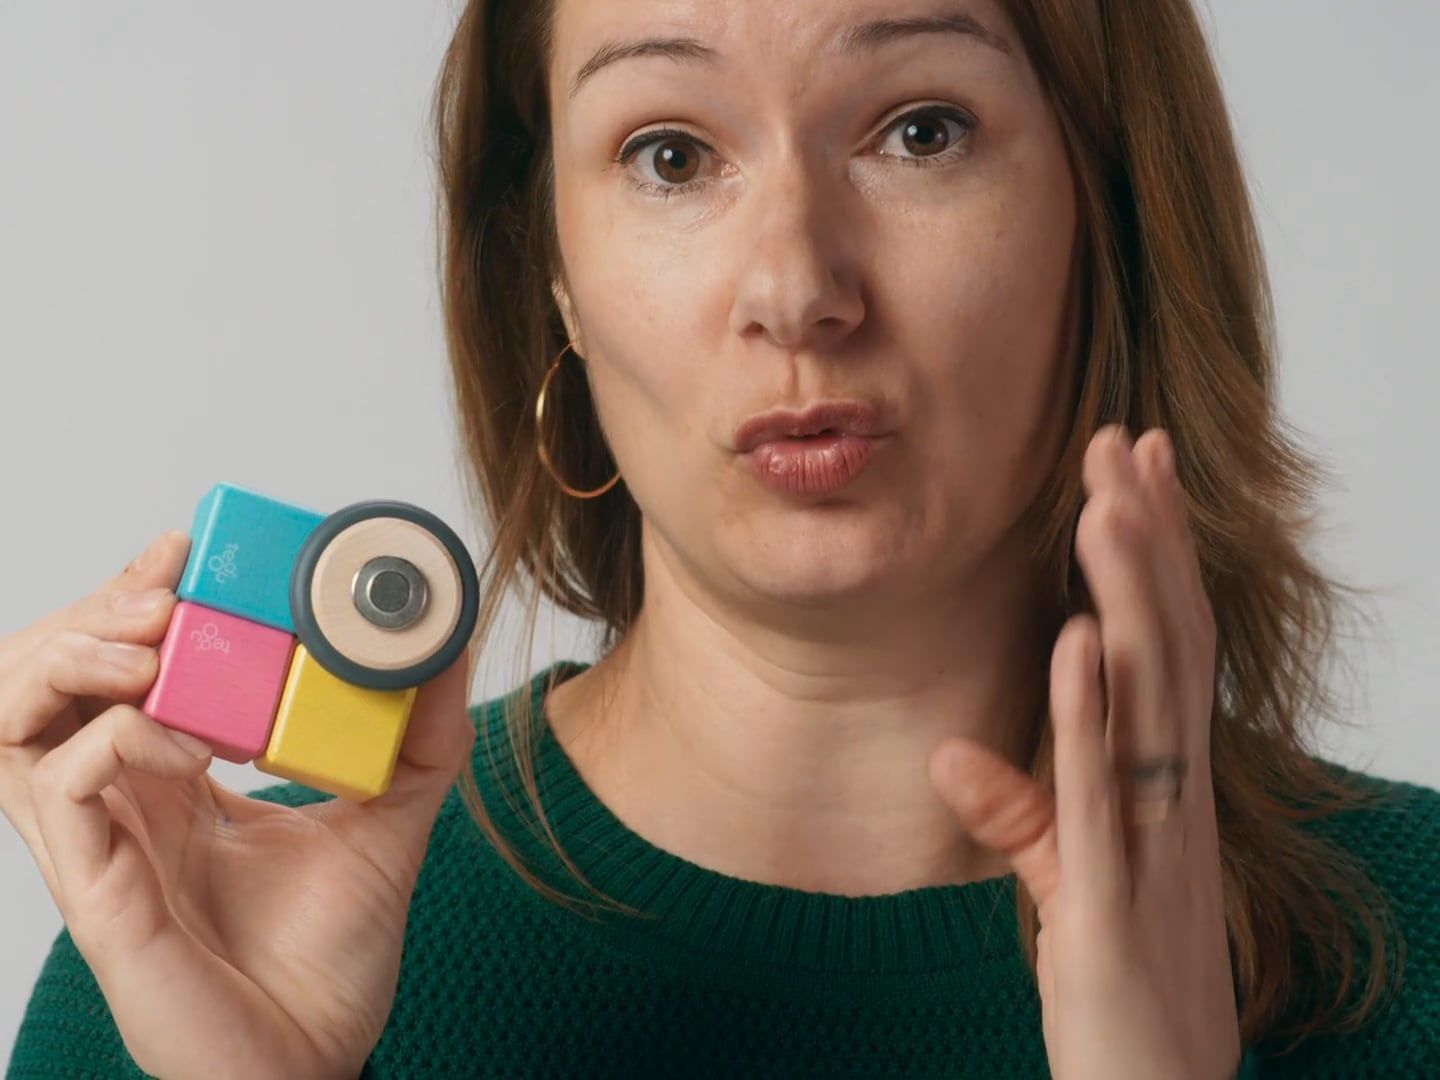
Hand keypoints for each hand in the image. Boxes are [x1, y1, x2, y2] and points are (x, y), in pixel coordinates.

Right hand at [0, 530, 477, 1078]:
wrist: (321, 1060)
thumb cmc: (331, 954)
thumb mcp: (389, 817)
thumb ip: (416, 734)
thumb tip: (448, 643)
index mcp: (173, 777)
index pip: (116, 665)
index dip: (132, 598)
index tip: (186, 551)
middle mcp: (123, 801)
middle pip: (46, 674)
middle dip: (96, 610)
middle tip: (168, 587)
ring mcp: (100, 845)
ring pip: (16, 717)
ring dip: (77, 656)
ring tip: (156, 644)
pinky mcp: (98, 891)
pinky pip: (61, 783)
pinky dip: (117, 735)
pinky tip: (188, 740)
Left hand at [927, 425, 1241, 1078]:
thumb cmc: (1122, 988)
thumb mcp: (1065, 886)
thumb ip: (1021, 813)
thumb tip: (951, 755)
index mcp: (1166, 789)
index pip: (1169, 647)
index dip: (1157, 555)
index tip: (1133, 467)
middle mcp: (1173, 802)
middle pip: (1170, 647)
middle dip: (1147, 542)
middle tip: (1122, 441)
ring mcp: (1149, 848)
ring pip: (1150, 700)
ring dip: (1129, 596)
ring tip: (1102, 503)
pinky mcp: (1106, 906)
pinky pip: (1100, 796)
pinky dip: (1090, 713)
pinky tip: (1080, 638)